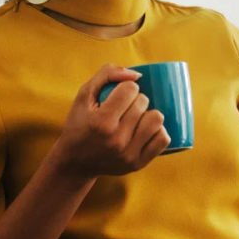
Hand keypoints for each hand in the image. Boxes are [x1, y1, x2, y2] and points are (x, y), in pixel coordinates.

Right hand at [56, 63, 170, 181]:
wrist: (75, 162)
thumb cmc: (81, 123)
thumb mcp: (85, 95)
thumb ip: (107, 74)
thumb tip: (137, 74)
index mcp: (101, 122)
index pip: (130, 89)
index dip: (126, 87)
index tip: (119, 94)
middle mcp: (116, 140)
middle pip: (143, 102)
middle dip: (136, 100)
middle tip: (125, 107)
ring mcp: (128, 154)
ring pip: (157, 119)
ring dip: (149, 114)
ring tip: (138, 118)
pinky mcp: (138, 164)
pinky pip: (163, 139)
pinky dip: (158, 131)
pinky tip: (146, 129)